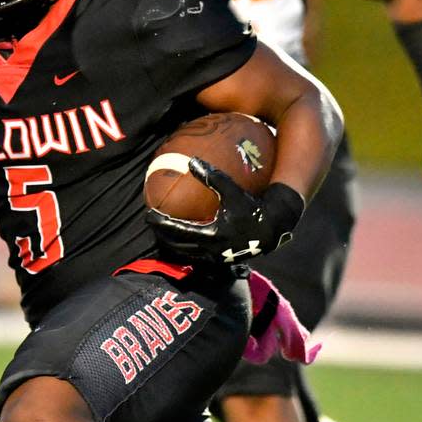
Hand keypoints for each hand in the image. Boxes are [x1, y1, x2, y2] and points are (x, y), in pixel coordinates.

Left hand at [147, 158, 304, 264]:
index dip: (161, 223)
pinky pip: (195, 257)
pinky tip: (179, 240)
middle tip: (150, 223)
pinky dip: (184, 249)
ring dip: (171, 244)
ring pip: (185, 253)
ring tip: (161, 232)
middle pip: (177, 245)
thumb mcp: (233, 191)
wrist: (273, 228)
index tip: (149, 215)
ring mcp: (215, 257)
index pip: (178, 230)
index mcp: (211, 234)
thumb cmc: (252, 208)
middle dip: (161, 235)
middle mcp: (211, 249)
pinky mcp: (220, 260)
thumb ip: (213, 177)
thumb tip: (192, 161)